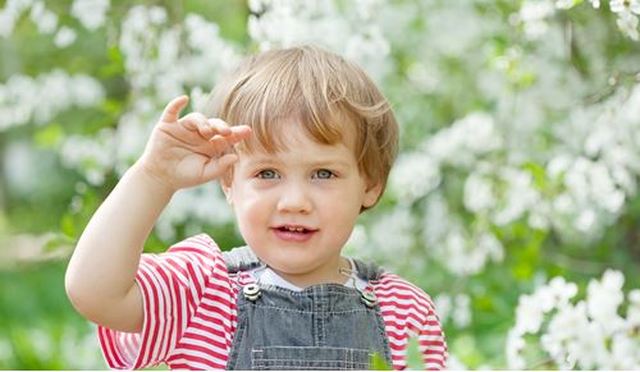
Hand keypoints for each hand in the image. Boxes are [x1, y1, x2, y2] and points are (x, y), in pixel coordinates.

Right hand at [136, 96, 250, 190]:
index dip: (237, 132)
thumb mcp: (205, 173)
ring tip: (207, 132)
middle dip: (221, 126)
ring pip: (196, 118)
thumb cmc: (185, 176)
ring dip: (203, 122)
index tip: (247, 131)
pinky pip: (172, 111)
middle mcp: (199, 134)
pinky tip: (183, 99)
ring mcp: (184, 128)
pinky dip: (176, 104)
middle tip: (226, 132)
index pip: (226, 136)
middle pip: (214, 124)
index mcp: (211, 144)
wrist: (161, 178)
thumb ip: (220, 166)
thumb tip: (235, 157)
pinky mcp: (168, 126)